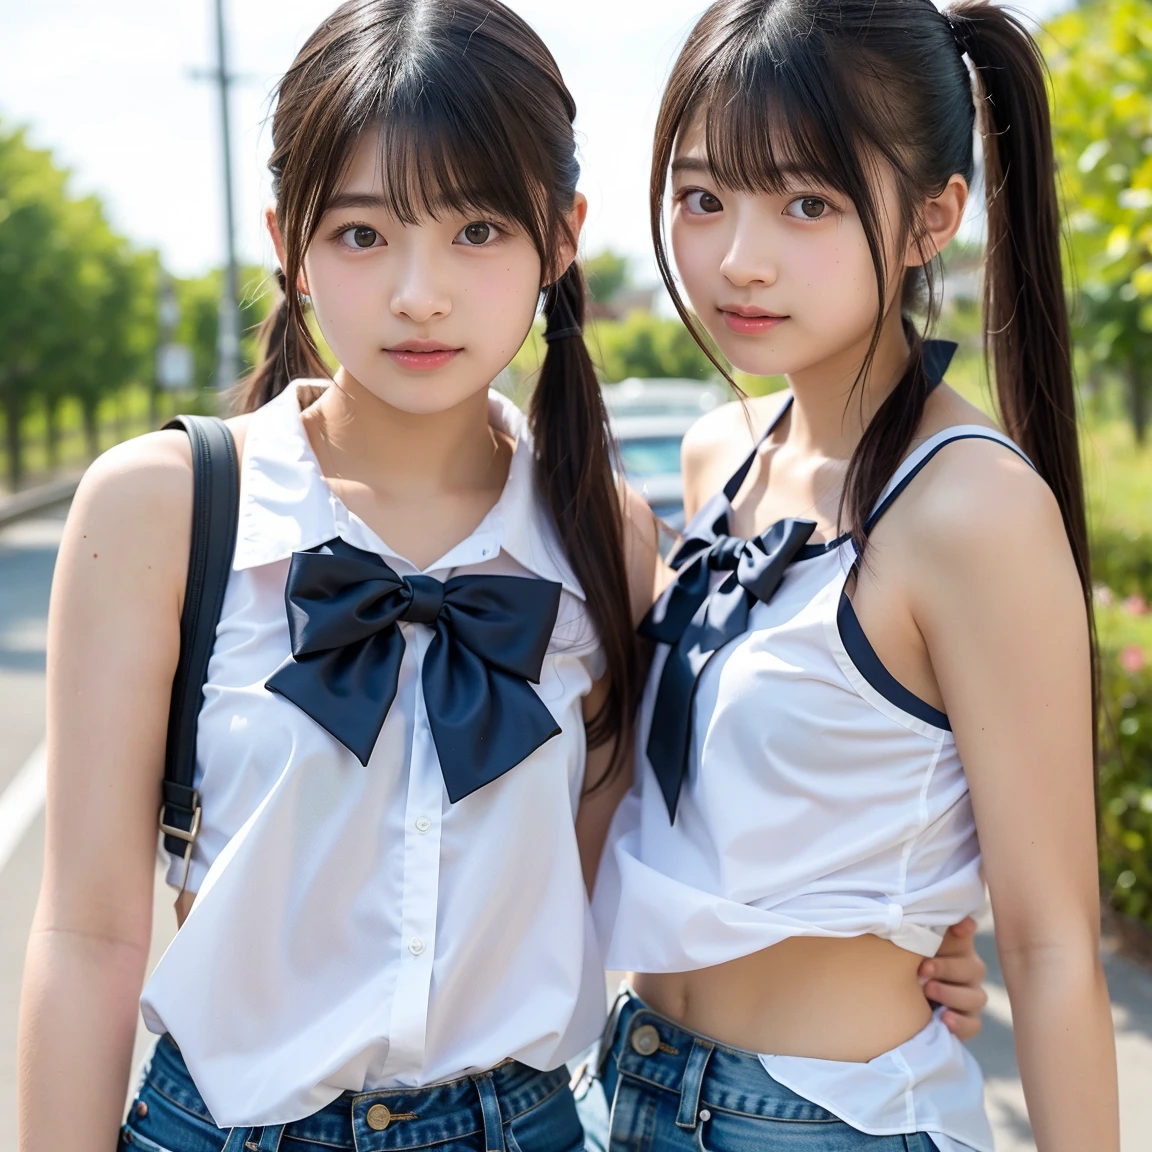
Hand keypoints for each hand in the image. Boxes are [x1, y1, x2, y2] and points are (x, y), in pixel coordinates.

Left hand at [919, 916, 987, 1040]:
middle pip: (973, 968)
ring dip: (950, 994)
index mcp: (956, 948)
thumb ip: (919, 929)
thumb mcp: (910, 947)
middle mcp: (969, 971)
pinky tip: (944, 1018)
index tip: (957, 928)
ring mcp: (971, 998)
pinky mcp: (968, 1022)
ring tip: (928, 990)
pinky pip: (973, 1025)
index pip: (966, 935)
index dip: (964, 929)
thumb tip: (939, 916)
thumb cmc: (907, 966)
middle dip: (946, 968)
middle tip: (923, 969)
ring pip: (976, 997)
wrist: (900, 1002)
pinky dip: (960, 1023)